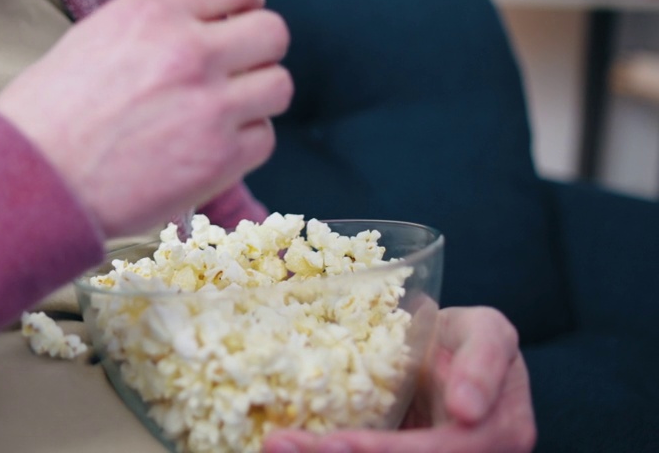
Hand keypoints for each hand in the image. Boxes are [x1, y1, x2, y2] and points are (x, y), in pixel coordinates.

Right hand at [0, 0, 291, 237]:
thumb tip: (203, 24)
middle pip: (272, 32)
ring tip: (216, 115)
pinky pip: (264, 139)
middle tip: (228, 75)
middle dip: (255, 53)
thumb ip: (155, 24)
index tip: (234, 23)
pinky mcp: (218, 159)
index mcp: (152, 10)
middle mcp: (188, 49)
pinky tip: (204, 150)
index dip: (243, 4)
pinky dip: (242, 145)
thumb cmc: (47, 114)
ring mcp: (210, 105)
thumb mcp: (95, 37)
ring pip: (277, 85)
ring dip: (254, 99)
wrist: (29, 182)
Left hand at [263, 306, 536, 452]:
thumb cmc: (471, 338)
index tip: (334, 444)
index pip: (440, 451)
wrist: (456, 354)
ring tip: (274, 443)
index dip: (384, 452)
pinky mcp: (400, 450)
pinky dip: (323, 449)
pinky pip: (362, 452)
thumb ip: (484, 362)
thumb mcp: (487, 333)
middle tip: (282, 443)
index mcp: (499, 434)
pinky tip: (283, 443)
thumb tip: (467, 411)